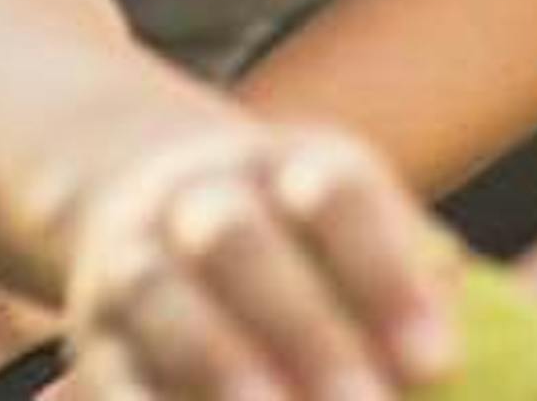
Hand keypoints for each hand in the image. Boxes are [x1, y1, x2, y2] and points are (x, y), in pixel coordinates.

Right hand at [26, 116, 458, 398]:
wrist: (152, 194)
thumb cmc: (301, 238)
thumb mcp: (357, 227)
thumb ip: (411, 280)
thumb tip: (445, 364)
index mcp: (289, 164)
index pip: (341, 201)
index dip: (389, 279)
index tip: (441, 365)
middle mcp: (202, 196)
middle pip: (244, 247)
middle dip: (308, 334)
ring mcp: (133, 256)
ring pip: (164, 303)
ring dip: (222, 372)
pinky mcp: (91, 330)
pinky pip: (109, 370)